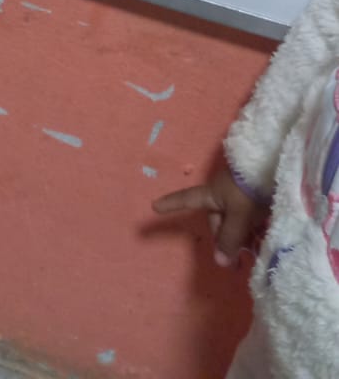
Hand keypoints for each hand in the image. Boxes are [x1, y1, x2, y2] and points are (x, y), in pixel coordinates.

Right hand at [153, 166, 268, 266]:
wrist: (274, 167)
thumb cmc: (249, 188)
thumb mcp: (239, 215)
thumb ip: (230, 238)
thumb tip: (219, 263)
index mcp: (211, 194)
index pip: (187, 200)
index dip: (171, 204)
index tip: (154, 205)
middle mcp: (222, 194)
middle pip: (218, 222)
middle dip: (227, 240)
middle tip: (242, 258)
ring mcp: (238, 195)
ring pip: (235, 223)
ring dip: (243, 238)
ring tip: (257, 250)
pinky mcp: (255, 197)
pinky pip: (249, 220)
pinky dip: (254, 231)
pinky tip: (264, 239)